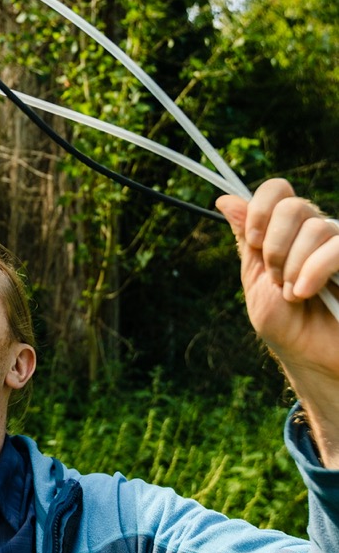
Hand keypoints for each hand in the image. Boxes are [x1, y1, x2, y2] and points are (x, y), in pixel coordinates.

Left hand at [217, 179, 338, 459]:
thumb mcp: (257, 283)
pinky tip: (306, 292)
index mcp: (289, 232)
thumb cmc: (288, 328)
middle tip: (276, 279)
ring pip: (316, 225)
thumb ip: (248, 242)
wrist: (316, 362)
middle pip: (293, 205)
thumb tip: (225, 200)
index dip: (261, 208)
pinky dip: (314, 269)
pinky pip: (336, 246)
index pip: (278, 190)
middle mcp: (318, 231)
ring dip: (294, 266)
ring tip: (294, 295)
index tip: (255, 243)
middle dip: (275, 246)